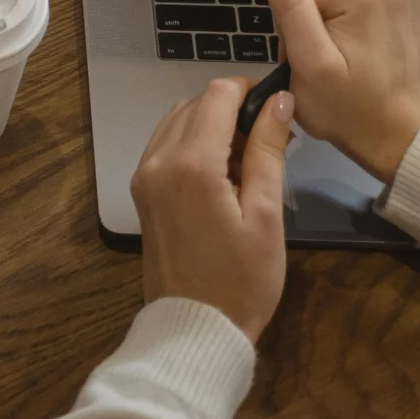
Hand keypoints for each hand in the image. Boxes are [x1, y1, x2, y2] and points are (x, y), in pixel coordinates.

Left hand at [132, 78, 293, 343]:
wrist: (196, 327)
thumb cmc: (243, 279)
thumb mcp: (267, 215)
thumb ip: (267, 151)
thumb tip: (279, 101)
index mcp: (191, 164)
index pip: (217, 95)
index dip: (249, 91)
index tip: (277, 109)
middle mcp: (158, 161)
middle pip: (195, 104)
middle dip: (231, 108)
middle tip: (268, 140)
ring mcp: (143, 176)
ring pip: (176, 121)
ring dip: (210, 124)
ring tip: (246, 158)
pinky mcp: (140, 191)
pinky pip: (164, 146)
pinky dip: (191, 143)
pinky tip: (220, 172)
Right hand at [263, 0, 419, 182]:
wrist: (395, 130)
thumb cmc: (346, 106)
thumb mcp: (308, 64)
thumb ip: (290, 8)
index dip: (292, 15)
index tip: (308, 50)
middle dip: (311, 6)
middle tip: (323, 49)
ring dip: (331, 2)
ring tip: (342, 41)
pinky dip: (355, 0)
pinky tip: (361, 29)